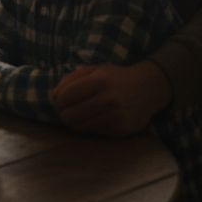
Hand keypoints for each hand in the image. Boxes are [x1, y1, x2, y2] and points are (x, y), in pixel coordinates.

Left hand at [51, 61, 171, 135]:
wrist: (149, 88)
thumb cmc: (115, 78)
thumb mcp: (93, 70)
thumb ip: (70, 80)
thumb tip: (52, 97)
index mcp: (99, 81)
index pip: (65, 97)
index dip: (57, 100)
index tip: (59, 100)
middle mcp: (108, 99)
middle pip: (69, 115)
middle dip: (64, 113)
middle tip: (68, 109)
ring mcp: (115, 116)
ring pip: (79, 126)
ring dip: (75, 121)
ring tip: (81, 113)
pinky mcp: (121, 129)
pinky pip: (93, 131)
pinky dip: (90, 125)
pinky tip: (97, 117)